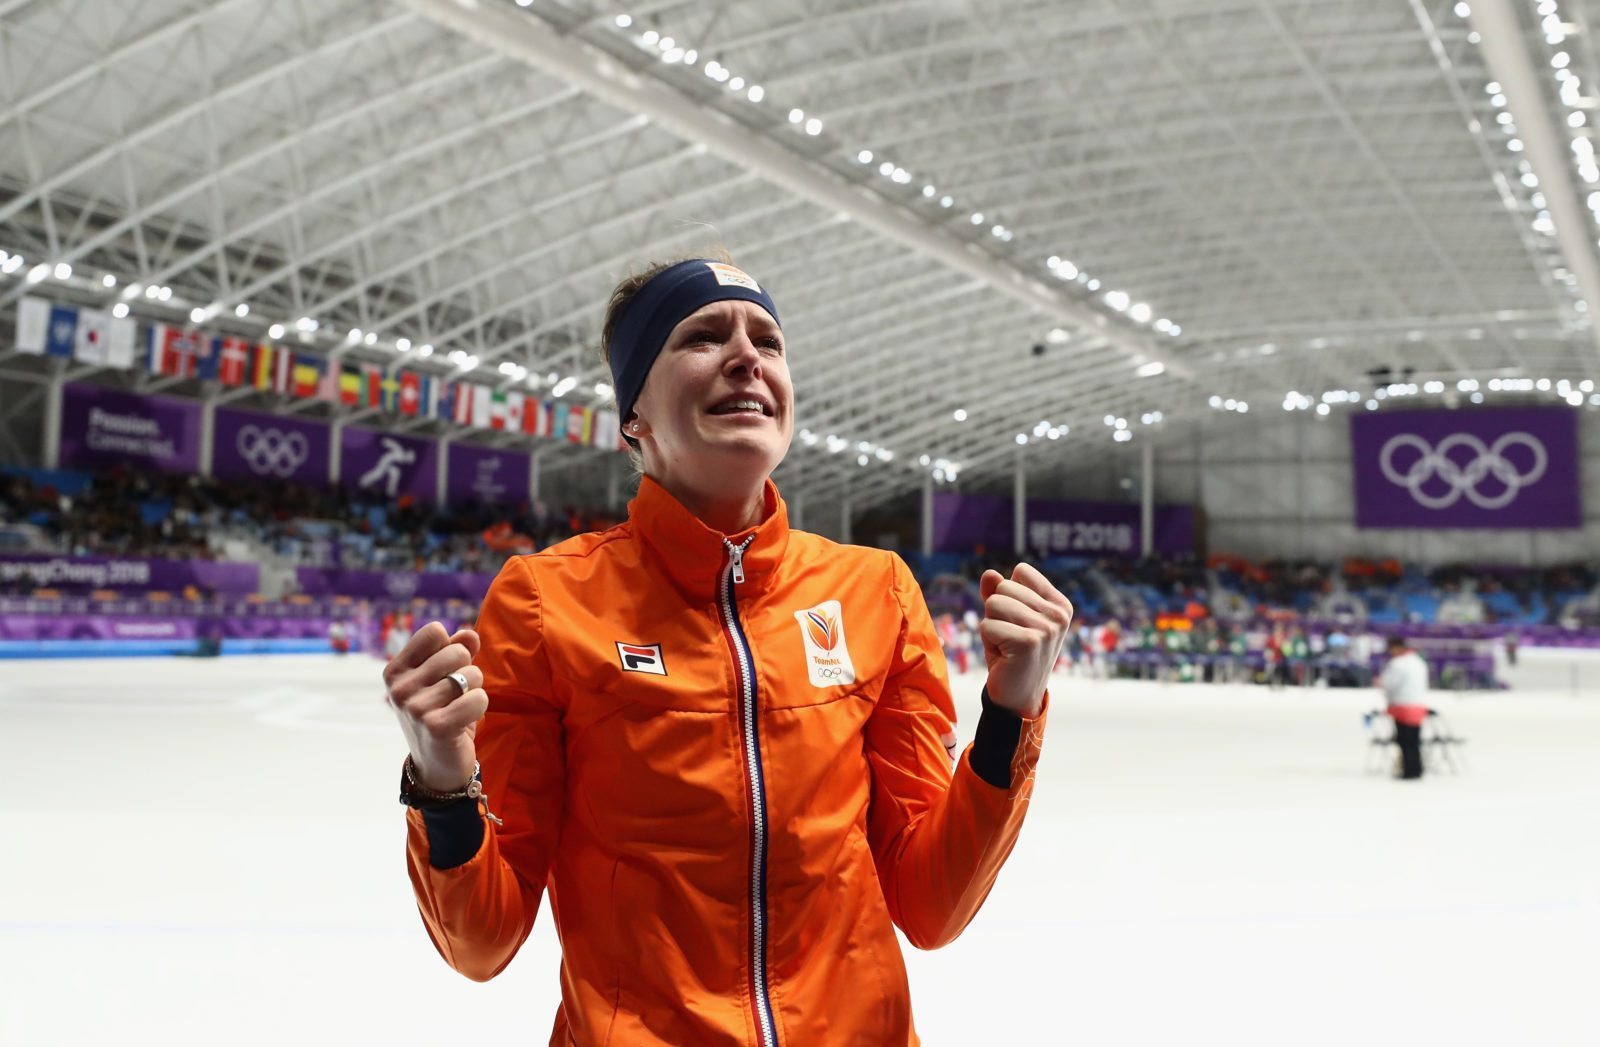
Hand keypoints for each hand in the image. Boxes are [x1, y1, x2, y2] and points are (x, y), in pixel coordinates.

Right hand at [382, 621, 486, 791]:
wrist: (437, 765)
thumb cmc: (442, 713)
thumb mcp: (443, 678)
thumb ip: (456, 651)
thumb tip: (470, 634)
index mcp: (395, 671)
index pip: (434, 631)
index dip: (450, 648)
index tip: (444, 672)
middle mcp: (400, 688)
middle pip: (457, 652)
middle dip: (467, 671)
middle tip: (455, 695)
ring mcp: (415, 707)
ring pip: (471, 675)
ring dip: (474, 690)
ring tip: (459, 708)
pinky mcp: (436, 726)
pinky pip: (478, 698)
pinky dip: (480, 706)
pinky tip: (465, 721)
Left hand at [978, 564, 1073, 718]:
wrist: (1018, 698)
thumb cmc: (1011, 654)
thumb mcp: (1006, 618)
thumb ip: (999, 594)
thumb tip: (988, 574)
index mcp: (1060, 604)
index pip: (1021, 572)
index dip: (1008, 594)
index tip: (1018, 621)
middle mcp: (1058, 614)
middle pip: (1003, 588)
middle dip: (996, 613)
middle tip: (1009, 638)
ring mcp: (1046, 628)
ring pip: (993, 604)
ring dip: (991, 627)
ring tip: (1006, 646)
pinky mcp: (1028, 642)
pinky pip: (986, 625)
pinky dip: (988, 642)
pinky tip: (1004, 657)